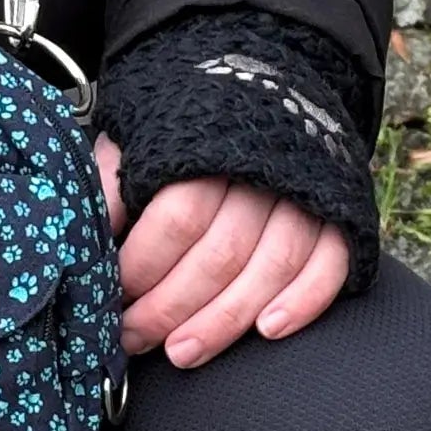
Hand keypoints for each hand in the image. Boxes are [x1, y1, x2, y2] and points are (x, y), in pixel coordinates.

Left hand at [96, 135, 348, 369]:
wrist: (260, 78)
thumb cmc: (185, 123)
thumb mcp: (136, 133)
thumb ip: (112, 181)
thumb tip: (91, 237)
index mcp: (206, 146)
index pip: (177, 218)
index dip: (142, 266)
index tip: (113, 296)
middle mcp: (261, 169)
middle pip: (221, 253)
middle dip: (172, 308)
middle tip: (135, 339)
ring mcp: (305, 193)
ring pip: (272, 266)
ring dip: (226, 320)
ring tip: (183, 352)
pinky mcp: (339, 211)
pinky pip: (329, 264)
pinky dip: (303, 301)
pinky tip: (267, 329)